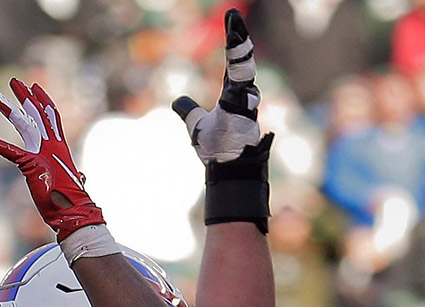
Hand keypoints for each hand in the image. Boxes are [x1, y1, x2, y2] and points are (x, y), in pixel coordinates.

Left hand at [0, 79, 103, 239]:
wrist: (74, 214)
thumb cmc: (70, 202)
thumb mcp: (72, 184)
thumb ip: (75, 177)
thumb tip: (82, 177)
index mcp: (60, 148)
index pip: (52, 117)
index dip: (43, 101)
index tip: (35, 87)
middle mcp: (53, 146)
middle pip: (38, 114)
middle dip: (25, 97)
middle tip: (14, 81)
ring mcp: (43, 154)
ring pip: (25, 124)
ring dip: (10, 110)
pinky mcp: (32, 165)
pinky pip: (10, 151)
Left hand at [172, 9, 268, 164]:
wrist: (226, 170)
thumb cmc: (217, 149)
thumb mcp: (197, 125)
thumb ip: (189, 111)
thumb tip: (178, 102)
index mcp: (233, 94)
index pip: (234, 63)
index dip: (235, 43)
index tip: (233, 19)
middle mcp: (242, 96)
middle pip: (242, 62)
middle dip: (239, 41)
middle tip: (234, 18)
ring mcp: (245, 106)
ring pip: (244, 76)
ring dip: (240, 55)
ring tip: (236, 34)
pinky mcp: (242, 118)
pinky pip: (241, 97)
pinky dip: (239, 84)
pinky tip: (236, 71)